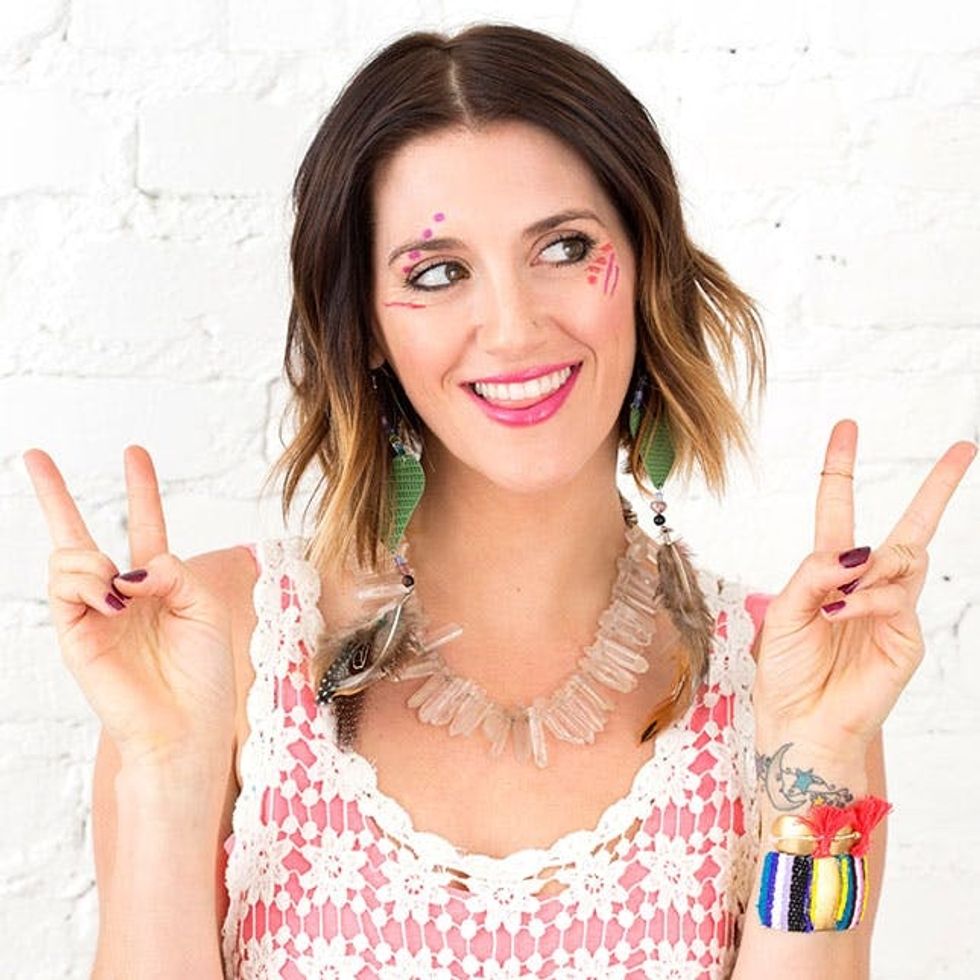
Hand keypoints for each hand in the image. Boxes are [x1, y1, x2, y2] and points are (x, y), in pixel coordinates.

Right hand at [24, 445, 235, 774]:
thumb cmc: (203, 671)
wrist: (185, 724)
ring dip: (92, 558)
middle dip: (55, 494)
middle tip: (36, 454)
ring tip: (119, 588)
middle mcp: (121, 593)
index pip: (145, 527)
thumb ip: (173, 570)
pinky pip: (64, 585)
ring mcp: (92, 612)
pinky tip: (112, 597)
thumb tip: (127, 566)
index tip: (135, 453)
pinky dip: (87, 579)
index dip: (142, 490)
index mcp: (158, 585)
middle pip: (79, 535)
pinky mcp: (74, 632)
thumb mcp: (205, 606)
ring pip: (68, 556)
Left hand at [751, 419, 976, 755]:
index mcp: (830, 573)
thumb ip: (812, 572)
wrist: (799, 724)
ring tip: (837, 600)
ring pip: (902, 556)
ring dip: (867, 567)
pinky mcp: (906, 636)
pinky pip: (892, 598)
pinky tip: (840, 614)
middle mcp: (866, 586)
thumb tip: (856, 551)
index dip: (842, 468)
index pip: (840, 508)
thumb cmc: (787, 670)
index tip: (847, 428)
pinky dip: (863, 601)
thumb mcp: (784, 610)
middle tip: (963, 448)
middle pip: (908, 526)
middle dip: (938, 487)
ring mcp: (892, 610)